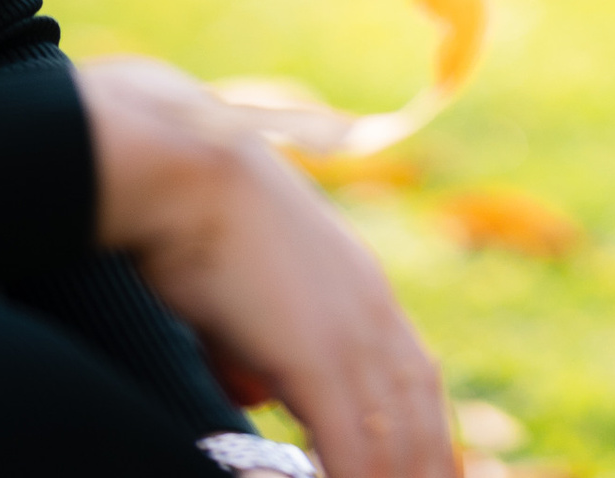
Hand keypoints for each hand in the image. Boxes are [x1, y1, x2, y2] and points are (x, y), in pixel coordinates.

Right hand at [77, 56, 454, 477]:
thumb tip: (260, 393)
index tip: (427, 466)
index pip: (417, 375)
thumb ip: (265, 347)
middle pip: (422, 409)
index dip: (426, 429)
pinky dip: (356, 477)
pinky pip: (351, 443)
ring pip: (397, 433)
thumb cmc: (199, 223)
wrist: (187, 169)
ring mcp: (349, 331)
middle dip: (428, 462)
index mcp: (362, 288)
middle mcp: (371, 308)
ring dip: (399, 475)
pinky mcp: (316, 356)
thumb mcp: (249, 294)